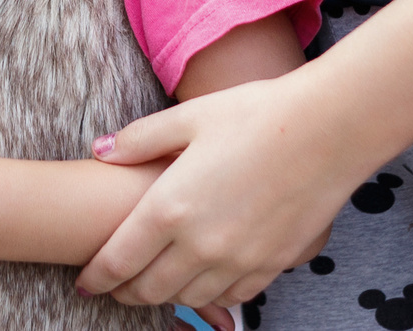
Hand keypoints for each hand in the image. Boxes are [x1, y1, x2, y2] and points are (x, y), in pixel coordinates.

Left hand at [78, 77, 348, 313]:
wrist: (328, 129)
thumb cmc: (256, 114)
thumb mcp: (189, 116)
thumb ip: (139, 140)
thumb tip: (99, 151)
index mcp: (171, 207)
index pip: (119, 259)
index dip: (96, 276)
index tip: (84, 281)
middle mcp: (200, 244)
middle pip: (149, 288)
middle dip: (125, 292)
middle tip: (114, 288)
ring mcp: (239, 260)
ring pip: (188, 299)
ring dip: (165, 297)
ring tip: (154, 285)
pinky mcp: (271, 265)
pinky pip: (231, 298)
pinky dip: (209, 298)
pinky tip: (203, 284)